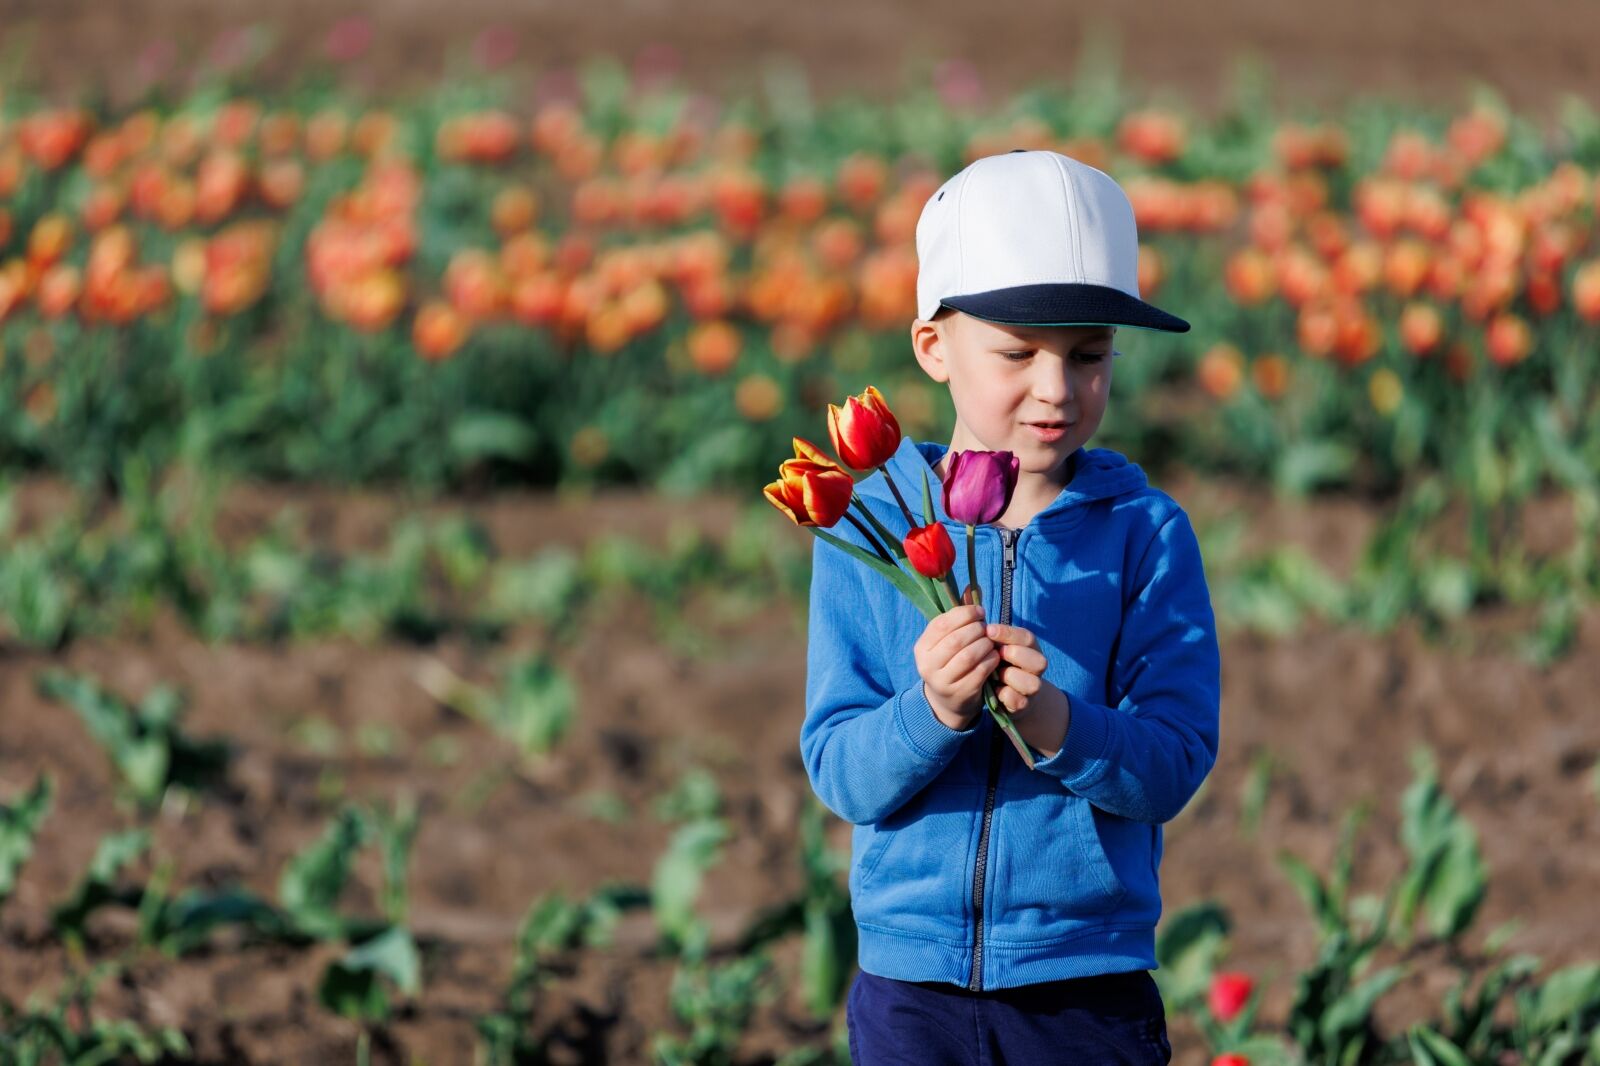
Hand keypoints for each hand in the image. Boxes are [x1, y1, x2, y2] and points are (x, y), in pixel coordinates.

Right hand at [914, 602, 995, 731]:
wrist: (949, 701)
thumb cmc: (951, 662)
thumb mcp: (949, 640)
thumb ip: (960, 615)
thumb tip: (973, 587)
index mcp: (922, 647)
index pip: (941, 624)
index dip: (964, 614)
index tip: (980, 612)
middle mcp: (927, 664)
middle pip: (956, 640)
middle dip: (977, 630)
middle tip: (987, 629)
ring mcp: (942, 681)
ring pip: (969, 656)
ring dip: (985, 645)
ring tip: (991, 643)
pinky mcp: (960, 693)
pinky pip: (980, 671)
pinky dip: (990, 661)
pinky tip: (994, 657)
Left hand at [983, 622, 1046, 716]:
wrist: (1004, 694)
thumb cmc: (999, 664)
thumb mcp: (997, 647)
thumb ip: (994, 637)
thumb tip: (982, 626)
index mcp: (1031, 649)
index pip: (1027, 638)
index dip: (1008, 633)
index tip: (988, 630)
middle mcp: (1036, 668)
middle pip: (1038, 661)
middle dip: (1014, 654)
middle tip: (997, 654)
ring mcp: (1032, 688)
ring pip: (1031, 683)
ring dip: (1010, 677)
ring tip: (997, 674)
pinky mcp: (1024, 705)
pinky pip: (1018, 701)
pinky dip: (1004, 695)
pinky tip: (995, 689)